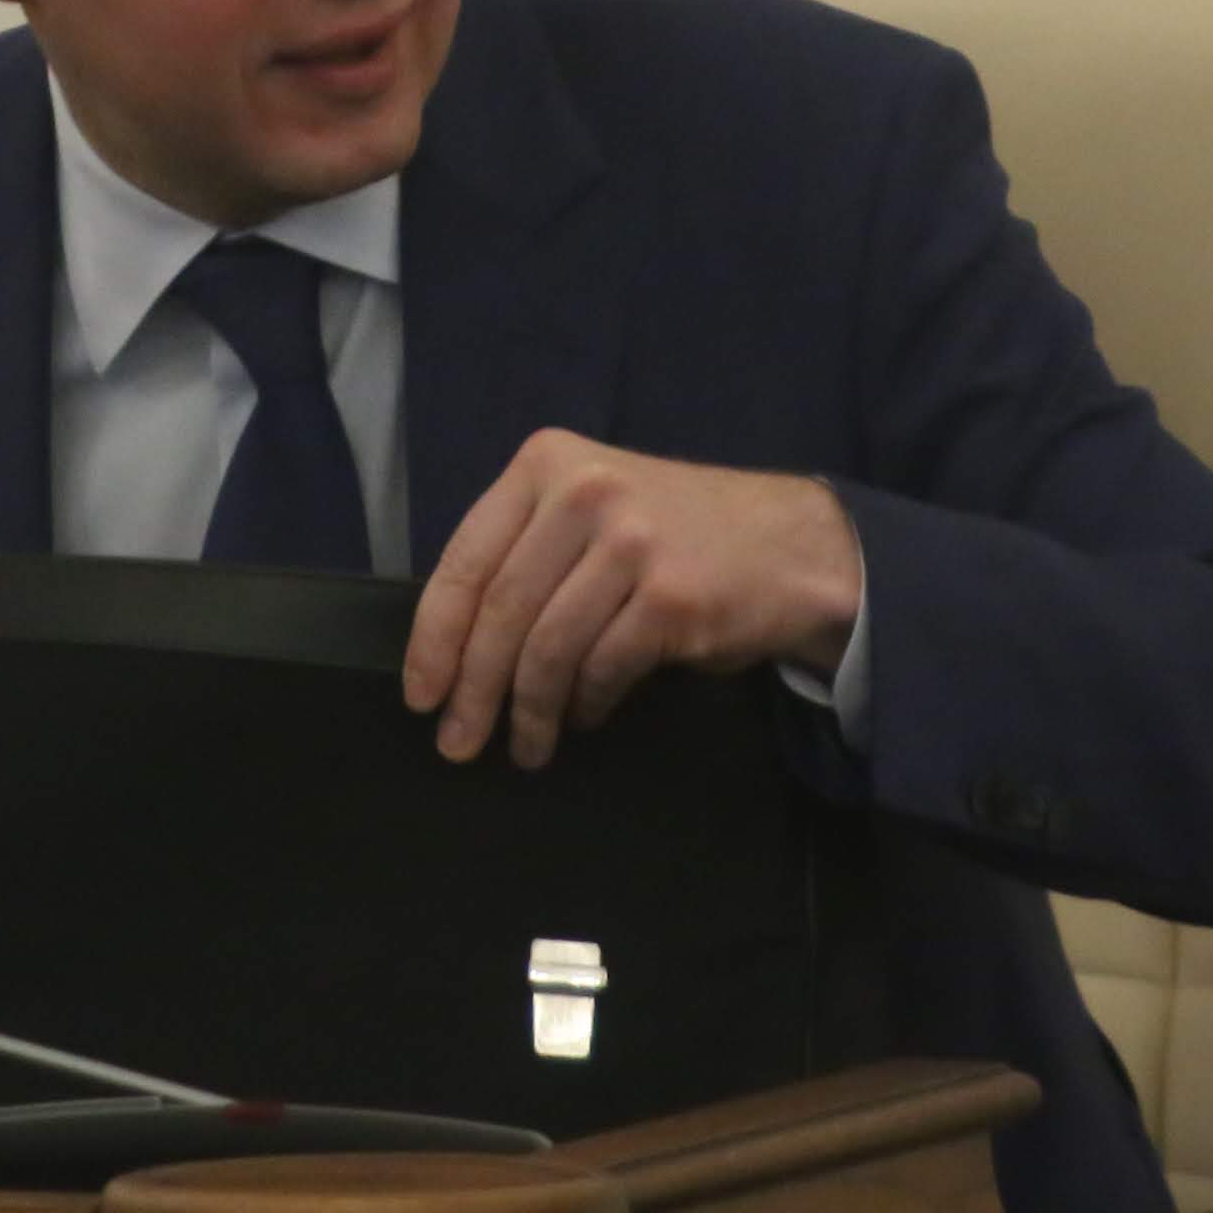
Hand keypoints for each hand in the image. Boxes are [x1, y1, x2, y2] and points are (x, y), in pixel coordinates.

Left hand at [405, 433, 860, 768]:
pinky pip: (600, 669)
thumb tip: (455, 645)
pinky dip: (584, 705)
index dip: (433, 637)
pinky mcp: (670, 595)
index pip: (465, 560)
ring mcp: (631, 541)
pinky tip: (582, 717)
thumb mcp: (594, 509)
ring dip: (529, 713)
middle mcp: (585, 492)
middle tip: (458, 742)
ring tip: (525, 748)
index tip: (420, 694)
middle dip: (473, 690)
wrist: (792, 545)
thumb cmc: (678, 537)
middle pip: (501, 611)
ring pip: (546, 649)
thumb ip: (528, 551)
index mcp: (547, 464)